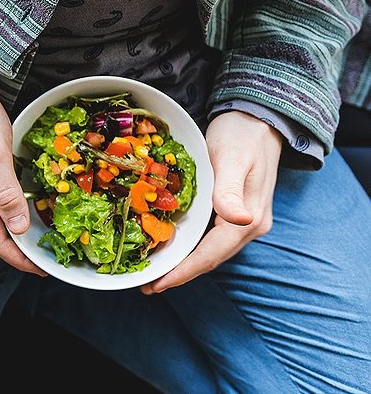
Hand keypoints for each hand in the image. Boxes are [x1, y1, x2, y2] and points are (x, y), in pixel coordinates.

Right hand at [0, 67, 44, 274]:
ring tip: (47, 235)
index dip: (20, 259)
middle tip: (52, 256)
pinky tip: (33, 204)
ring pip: (1, 218)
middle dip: (23, 250)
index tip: (44, 269)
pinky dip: (19, 208)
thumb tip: (19, 229)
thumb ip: (5, 193)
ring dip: (22, 230)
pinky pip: (2, 200)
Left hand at [141, 111, 280, 293]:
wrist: (258, 118)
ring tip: (153, 270)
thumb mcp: (232, 159)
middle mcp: (249, 225)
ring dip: (182, 262)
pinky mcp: (234, 211)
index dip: (182, 272)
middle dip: (178, 273)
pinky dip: (189, 245)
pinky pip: (209, 236)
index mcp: (248, 218)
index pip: (210, 255)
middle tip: (145, 283)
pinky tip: (170, 245)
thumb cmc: (242, 135)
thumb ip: (229, 190)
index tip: (155, 284)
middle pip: (209, 258)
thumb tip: (240, 220)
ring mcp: (243, 219)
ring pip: (209, 250)